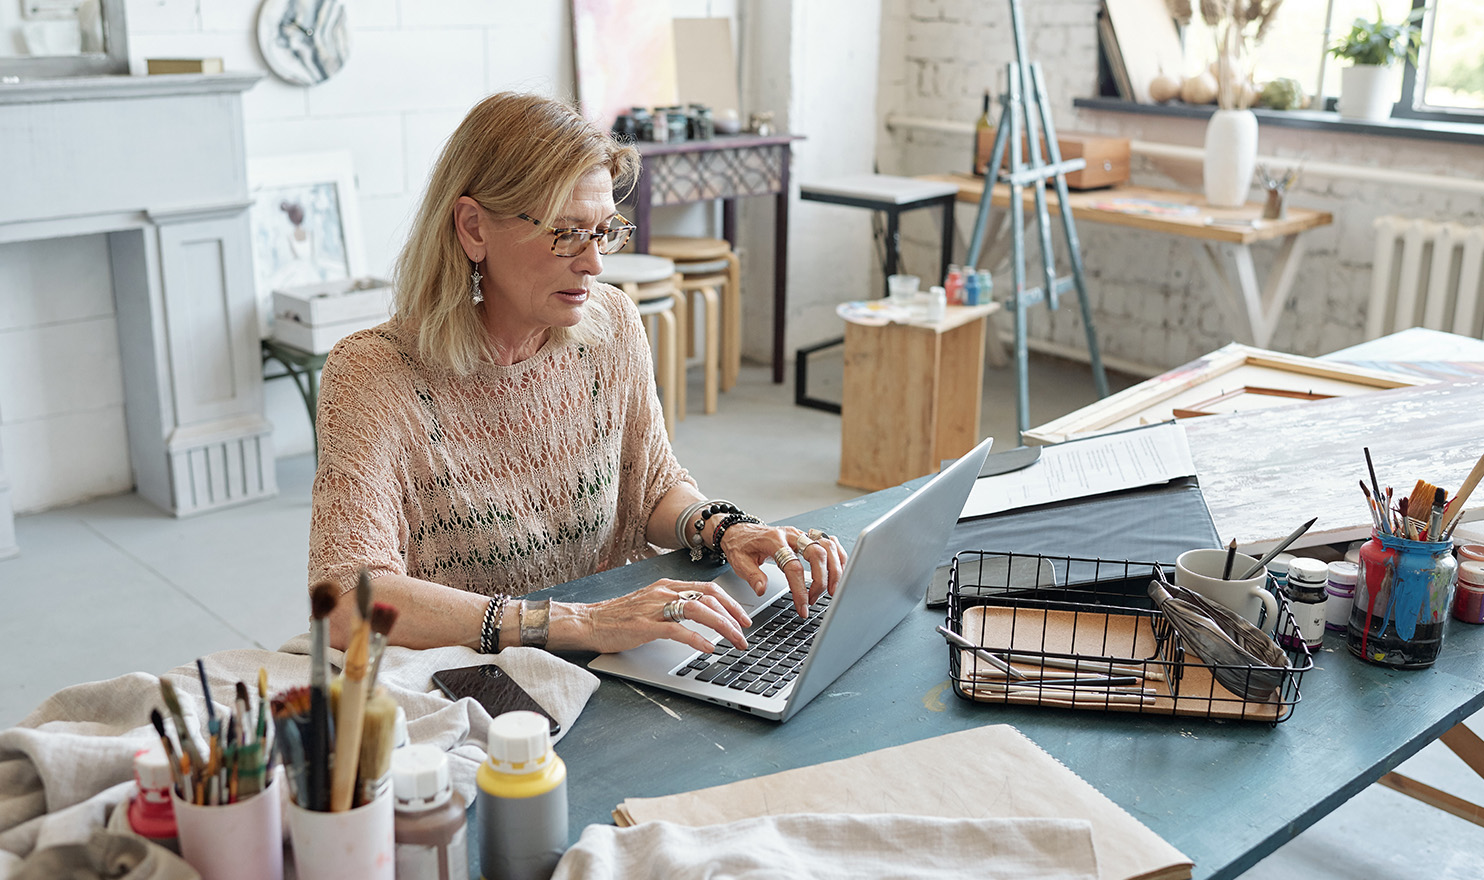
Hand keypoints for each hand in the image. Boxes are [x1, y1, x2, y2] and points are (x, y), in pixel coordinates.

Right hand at [568, 579, 751, 653]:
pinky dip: (697, 639)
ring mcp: (654, 608)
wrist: (589, 621)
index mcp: (667, 586)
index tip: (743, 618)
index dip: (730, 603)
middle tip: (745, 632)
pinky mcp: (645, 626)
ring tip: (735, 641)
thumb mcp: (652, 605)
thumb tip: (702, 616)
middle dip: (733, 615)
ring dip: (722, 626)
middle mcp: (664, 592)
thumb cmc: (619, 617)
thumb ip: (675, 606)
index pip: (708, 588)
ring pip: (698, 610)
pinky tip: (708, 648)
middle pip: (709, 597)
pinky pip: (677, 631)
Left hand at [719, 523, 846, 617]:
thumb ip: (752, 576)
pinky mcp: (807, 537)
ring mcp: (801, 534)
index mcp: (774, 541)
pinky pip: (829, 543)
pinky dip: (838, 557)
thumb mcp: (739, 562)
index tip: (803, 607)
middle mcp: (791, 535)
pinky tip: (838, 572)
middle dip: (822, 579)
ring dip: (835, 569)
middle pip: (817, 553)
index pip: (793, 567)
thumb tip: (762, 590)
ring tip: (832, 589)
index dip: (800, 589)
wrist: (740, 531)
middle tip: (816, 599)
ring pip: (828, 546)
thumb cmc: (741, 546)